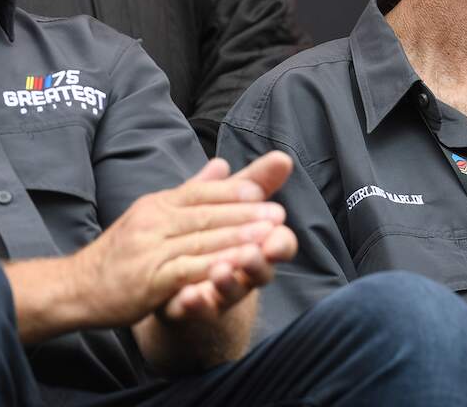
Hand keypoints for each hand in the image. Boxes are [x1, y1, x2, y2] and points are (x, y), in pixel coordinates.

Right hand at [72, 151, 294, 327]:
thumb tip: (222, 164)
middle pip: (205, 215)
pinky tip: (236, 268)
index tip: (264, 191)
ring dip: (237, 240)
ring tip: (267, 238)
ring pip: (200, 242)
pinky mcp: (148, 280)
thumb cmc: (122, 251)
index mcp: (157, 204)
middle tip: (278, 215)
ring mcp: (149, 250)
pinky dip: (213, 269)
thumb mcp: (153, 214)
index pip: (200, 192)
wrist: (76, 287)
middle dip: (245, 215)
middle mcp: (152, 222)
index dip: (233, 192)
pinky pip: (186, 271)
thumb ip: (192, 191)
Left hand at [157, 155, 296, 322]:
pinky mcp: (196, 309)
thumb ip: (255, 183)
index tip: (279, 229)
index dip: (281, 239)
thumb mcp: (232, 205)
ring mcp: (223, 293)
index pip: (280, 244)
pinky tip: (187, 295)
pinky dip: (196, 303)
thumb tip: (282, 158)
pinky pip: (199, 310)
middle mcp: (246, 272)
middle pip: (259, 269)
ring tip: (219, 271)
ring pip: (232, 291)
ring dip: (228, 281)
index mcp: (259, 245)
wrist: (184, 279)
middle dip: (255, 259)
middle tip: (252, 251)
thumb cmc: (217, 235)